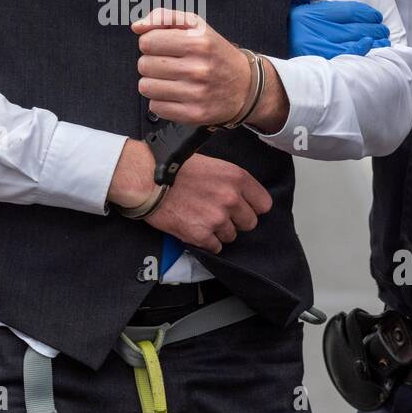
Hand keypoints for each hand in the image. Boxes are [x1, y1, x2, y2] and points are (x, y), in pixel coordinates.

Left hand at [132, 8, 252, 125]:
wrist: (245, 86)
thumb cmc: (216, 54)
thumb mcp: (197, 26)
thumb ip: (165, 18)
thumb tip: (137, 26)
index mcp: (198, 42)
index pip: (147, 42)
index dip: (151, 43)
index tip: (163, 47)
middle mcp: (198, 68)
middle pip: (144, 65)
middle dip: (152, 63)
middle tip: (169, 64)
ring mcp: (196, 93)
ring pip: (146, 87)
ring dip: (154, 83)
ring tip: (171, 79)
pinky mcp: (193, 114)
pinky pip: (155, 107)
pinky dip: (161, 101)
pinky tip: (176, 94)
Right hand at [145, 153, 272, 253]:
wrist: (147, 179)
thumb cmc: (174, 167)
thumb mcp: (212, 164)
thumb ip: (230, 181)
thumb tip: (241, 195)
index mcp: (236, 178)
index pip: (264, 204)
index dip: (252, 207)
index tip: (243, 208)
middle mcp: (231, 198)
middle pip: (250, 223)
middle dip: (236, 221)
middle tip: (218, 214)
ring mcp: (217, 218)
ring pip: (231, 236)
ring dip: (219, 231)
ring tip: (201, 219)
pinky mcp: (201, 234)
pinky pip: (215, 247)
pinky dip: (206, 242)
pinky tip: (194, 228)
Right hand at [288, 0, 389, 58]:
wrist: (272, 65)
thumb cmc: (283, 30)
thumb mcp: (289, 6)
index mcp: (308, 15)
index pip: (348, 11)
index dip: (367, 13)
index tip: (376, 16)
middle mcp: (314, 30)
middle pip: (355, 27)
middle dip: (374, 28)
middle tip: (383, 30)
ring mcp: (318, 48)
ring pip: (355, 42)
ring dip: (374, 41)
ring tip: (383, 40)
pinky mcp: (321, 63)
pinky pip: (348, 56)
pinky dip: (361, 51)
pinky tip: (369, 47)